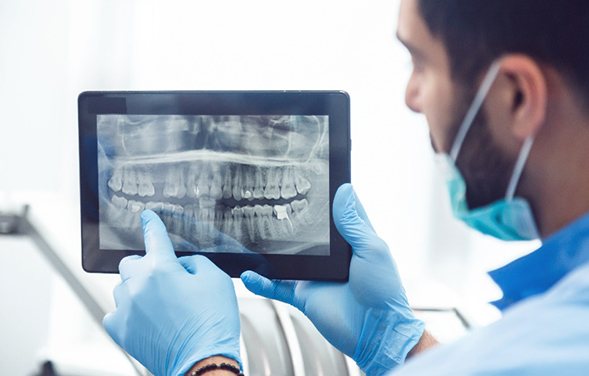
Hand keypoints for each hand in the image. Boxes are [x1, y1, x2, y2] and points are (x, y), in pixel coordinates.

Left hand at [103, 210, 240, 375]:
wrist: (203, 361)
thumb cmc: (212, 323)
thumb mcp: (215, 280)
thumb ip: (194, 263)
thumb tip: (181, 266)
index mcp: (161, 268)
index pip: (154, 236)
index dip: (152, 224)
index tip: (147, 217)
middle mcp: (138, 285)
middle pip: (131, 263)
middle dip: (146, 266)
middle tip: (166, 280)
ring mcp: (126, 308)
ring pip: (123, 288)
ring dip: (137, 290)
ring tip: (160, 306)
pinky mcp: (120, 330)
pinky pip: (115, 312)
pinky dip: (128, 312)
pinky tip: (146, 319)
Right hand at [241, 184, 423, 374]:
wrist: (376, 332)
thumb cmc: (383, 290)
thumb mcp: (372, 249)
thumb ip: (353, 222)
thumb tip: (344, 189)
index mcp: (350, 241)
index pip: (336, 212)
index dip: (325, 196)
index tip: (310, 175)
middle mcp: (330, 256)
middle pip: (306, 233)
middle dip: (289, 219)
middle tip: (270, 199)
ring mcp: (314, 275)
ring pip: (286, 258)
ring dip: (269, 249)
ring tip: (249, 233)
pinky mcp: (303, 295)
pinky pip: (277, 286)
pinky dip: (261, 281)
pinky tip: (248, 274)